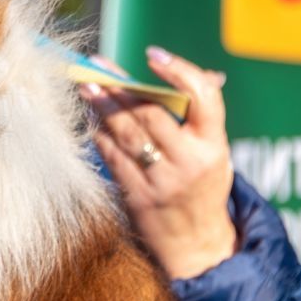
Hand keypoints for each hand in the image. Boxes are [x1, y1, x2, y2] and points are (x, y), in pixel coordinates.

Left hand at [80, 46, 237, 279]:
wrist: (197, 245)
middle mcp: (189, 162)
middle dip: (121, 86)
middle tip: (97, 66)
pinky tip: (92, 120)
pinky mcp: (136, 196)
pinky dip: (100, 135)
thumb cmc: (202, 186)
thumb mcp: (214, 152)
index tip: (153, 54)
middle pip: (151, 113)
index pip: (203, 99)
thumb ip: (199, 117)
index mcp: (214, 146)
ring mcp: (161, 181)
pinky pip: (112, 157)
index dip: (180, 71)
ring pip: (126, 133)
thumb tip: (184, 71)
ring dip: (103, 106)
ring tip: (86, 85)